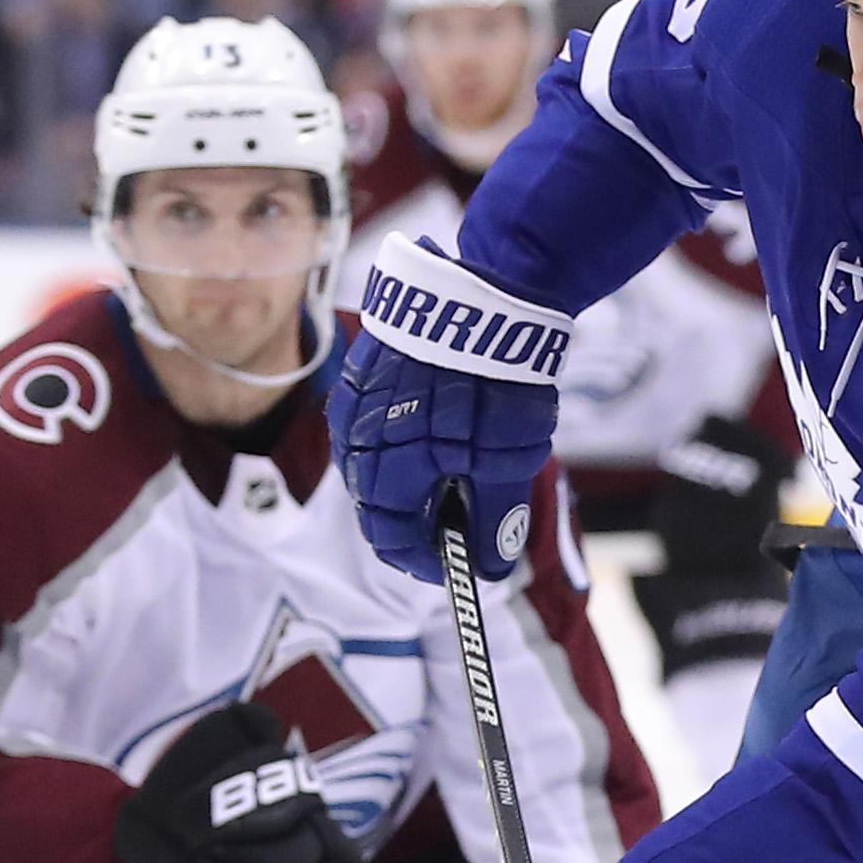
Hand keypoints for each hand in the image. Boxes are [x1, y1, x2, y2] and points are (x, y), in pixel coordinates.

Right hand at [329, 231, 571, 583]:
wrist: (486, 294)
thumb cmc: (498, 382)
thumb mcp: (508, 460)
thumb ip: (493, 517)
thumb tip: (490, 567)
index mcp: (388, 466)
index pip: (390, 534)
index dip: (423, 558)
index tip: (450, 568)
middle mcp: (357, 436)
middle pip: (376, 502)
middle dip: (417, 520)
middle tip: (455, 526)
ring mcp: (354, 399)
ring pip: (373, 463)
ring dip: (408, 480)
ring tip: (451, 477)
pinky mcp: (363, 370)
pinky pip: (373, 424)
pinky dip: (401, 443)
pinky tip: (433, 437)